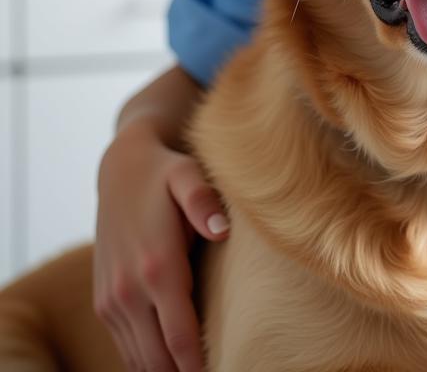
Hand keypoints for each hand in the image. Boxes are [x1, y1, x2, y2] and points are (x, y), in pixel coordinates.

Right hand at [93, 121, 228, 371]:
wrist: (121, 169)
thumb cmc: (165, 173)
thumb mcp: (188, 175)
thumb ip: (204, 201)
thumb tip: (222, 229)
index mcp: (156, 267)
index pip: (180, 337)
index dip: (201, 364)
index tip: (229, 368)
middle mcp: (128, 292)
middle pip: (158, 359)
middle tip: (222, 368)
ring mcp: (111, 301)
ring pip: (139, 359)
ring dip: (165, 369)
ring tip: (200, 368)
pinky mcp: (103, 302)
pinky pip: (126, 347)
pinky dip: (147, 360)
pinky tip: (172, 361)